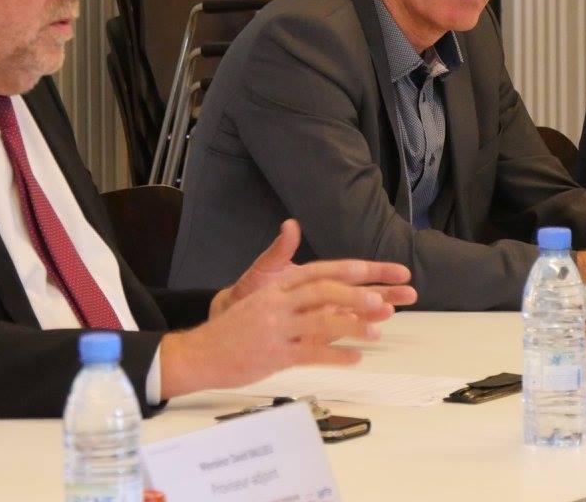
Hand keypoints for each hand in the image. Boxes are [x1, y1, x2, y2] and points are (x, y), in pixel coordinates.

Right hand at [161, 220, 416, 397]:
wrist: (201, 352)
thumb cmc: (236, 325)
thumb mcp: (259, 290)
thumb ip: (286, 268)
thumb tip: (292, 226)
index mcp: (278, 286)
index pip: (318, 271)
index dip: (348, 270)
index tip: (374, 270)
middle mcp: (279, 303)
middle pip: (324, 291)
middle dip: (357, 295)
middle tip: (384, 301)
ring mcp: (277, 329)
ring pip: (321, 323)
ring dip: (352, 326)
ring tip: (376, 332)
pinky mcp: (275, 356)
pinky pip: (311, 354)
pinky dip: (336, 356)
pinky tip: (355, 358)